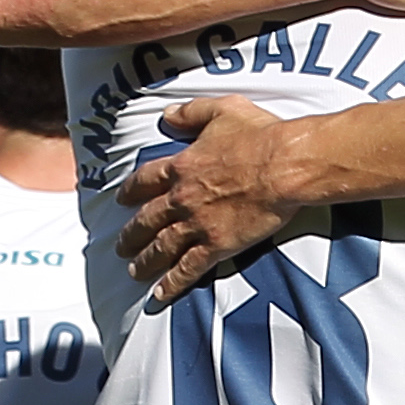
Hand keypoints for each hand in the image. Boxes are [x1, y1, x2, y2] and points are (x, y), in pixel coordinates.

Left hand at [117, 99, 303, 305]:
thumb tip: (167, 115)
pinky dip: (172, 283)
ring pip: (161, 248)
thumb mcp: (222, 110)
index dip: (131, 192)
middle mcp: (182, 198)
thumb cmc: (260, 135)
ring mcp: (197, 224)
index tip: (121, 201)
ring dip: (145, 262)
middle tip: (120, 246)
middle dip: (131, 235)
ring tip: (134, 272)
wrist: (284, 166)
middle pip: (147, 220)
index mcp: (182, 166)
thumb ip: (191, 113)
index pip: (145, 181)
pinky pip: (188, 269)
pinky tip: (160, 294)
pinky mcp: (217, 245)